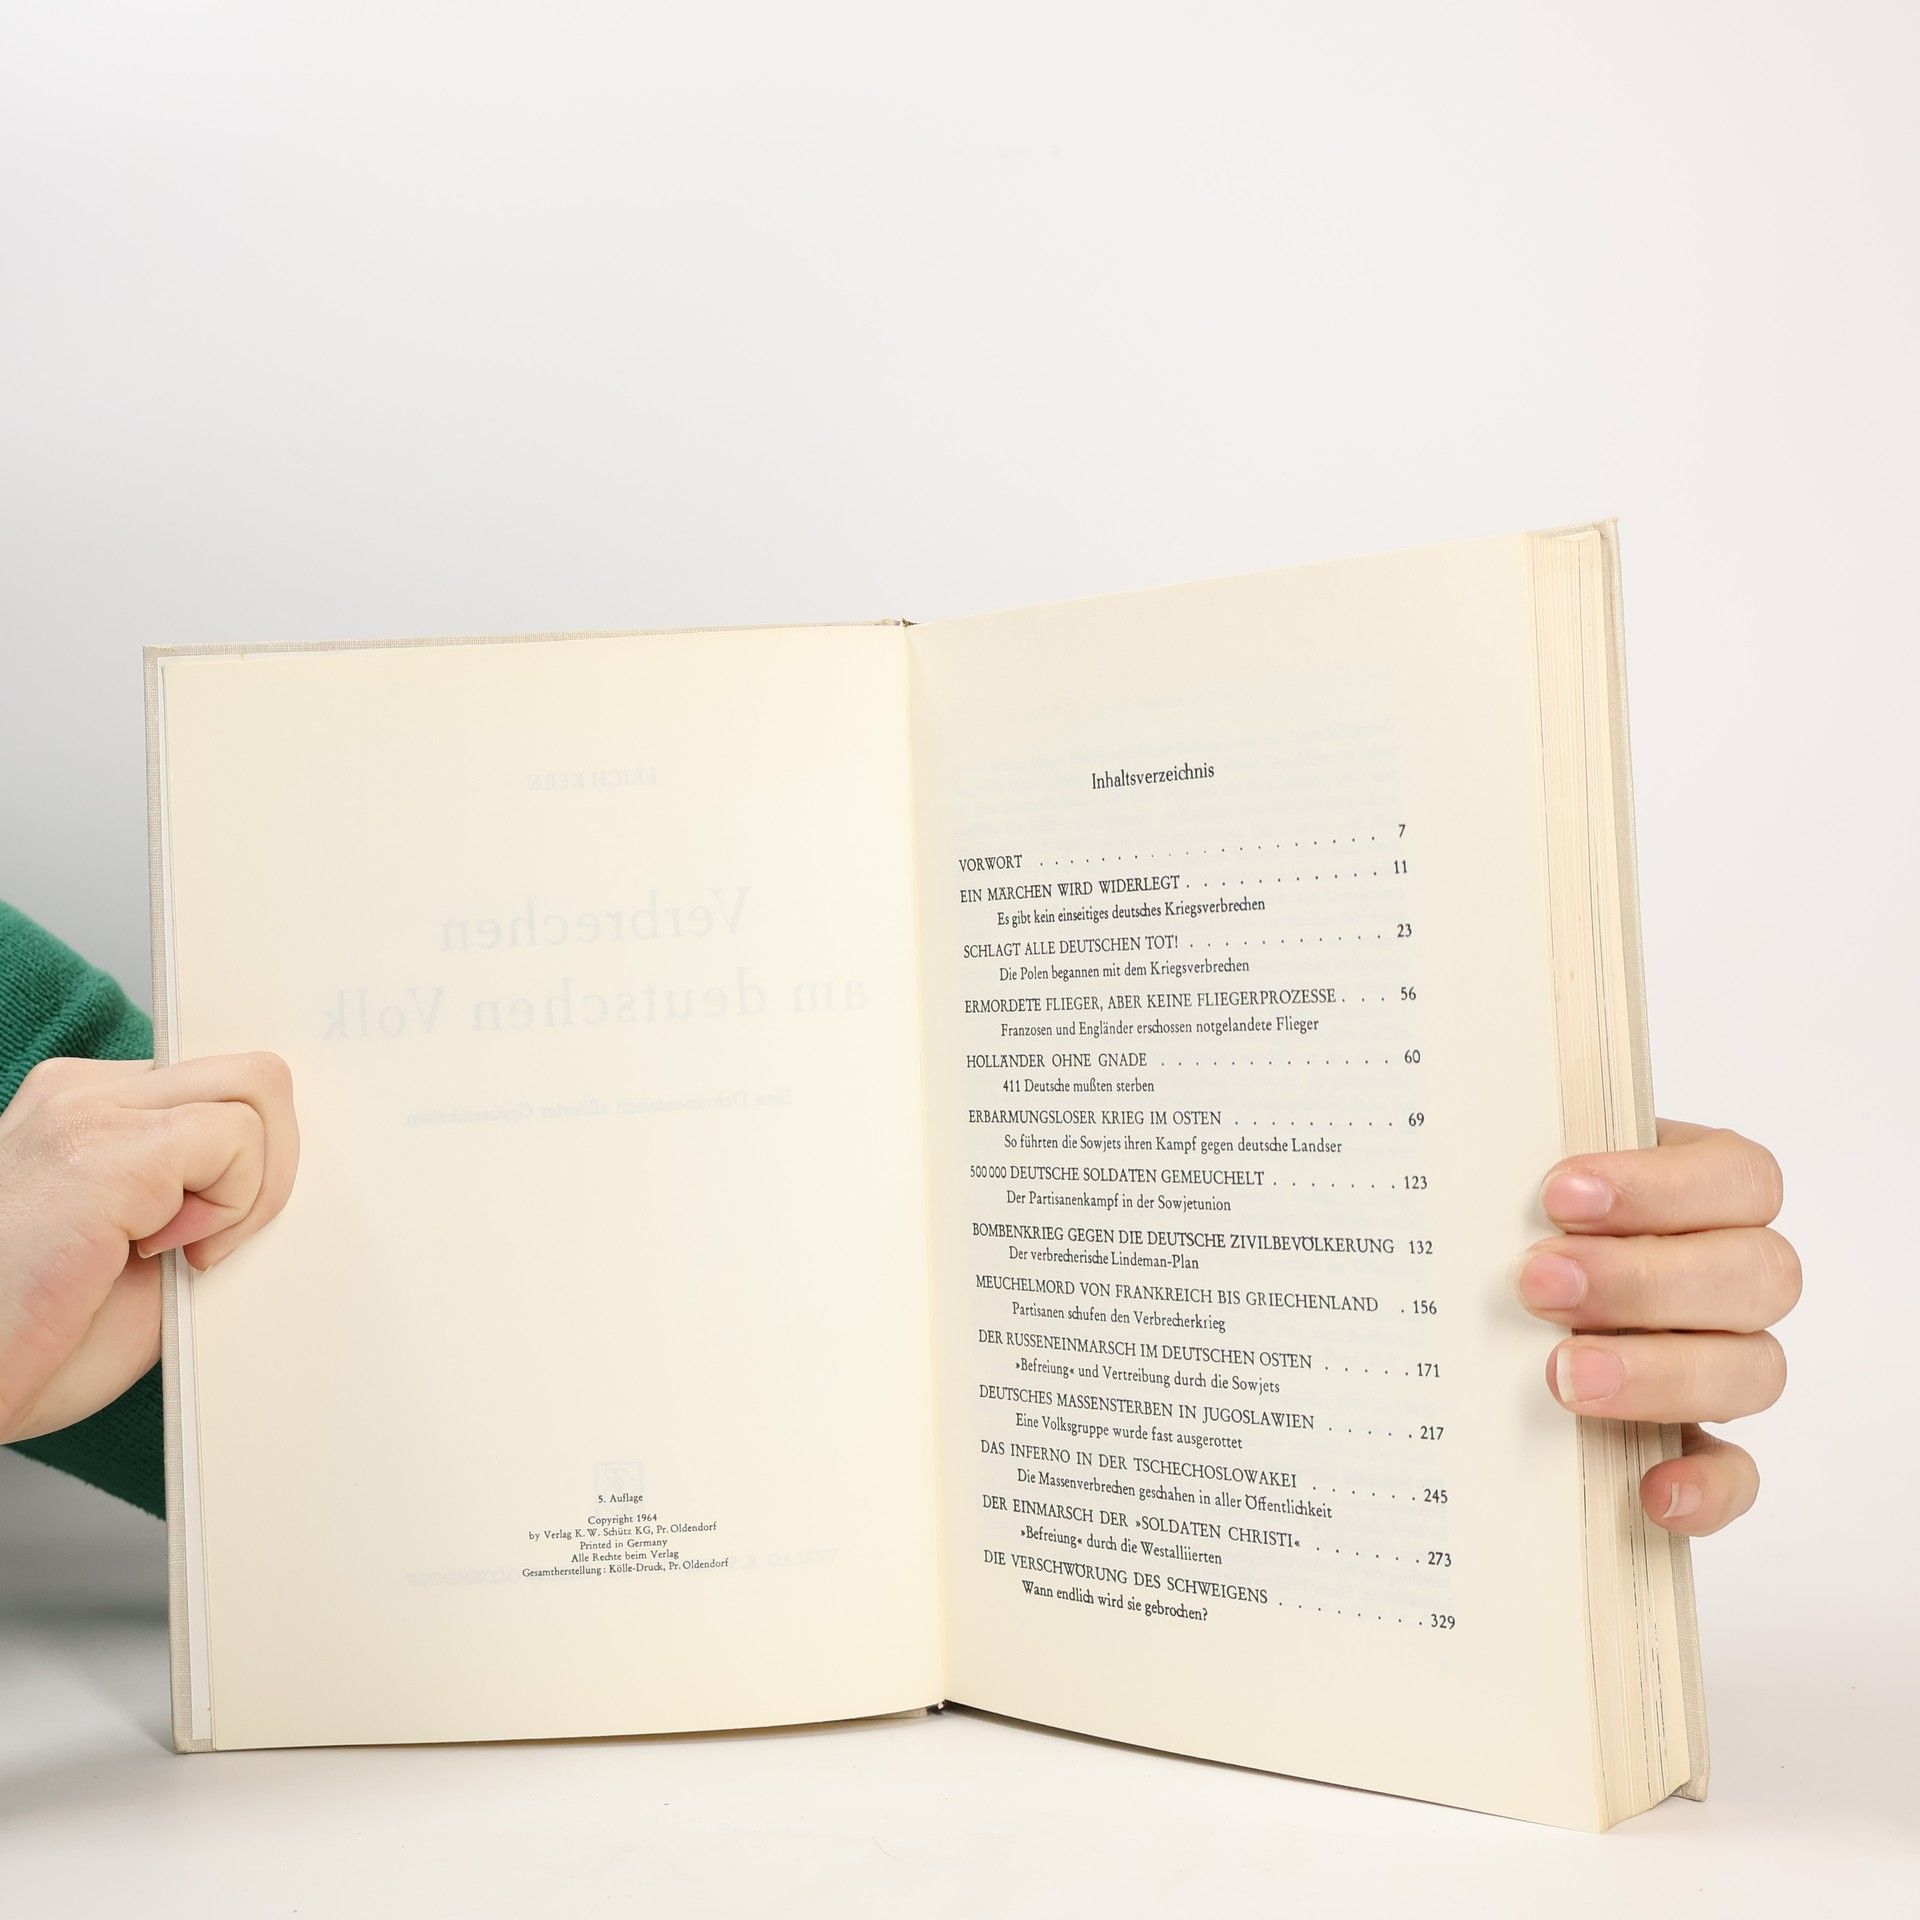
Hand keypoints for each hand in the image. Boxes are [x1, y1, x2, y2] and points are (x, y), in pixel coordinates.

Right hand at [0, 1053, 297, 1444]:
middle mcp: (82, 1093)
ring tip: (185, 1250)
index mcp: (92, 1107)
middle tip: (217, 1243)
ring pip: (256, 1090)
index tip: (221, 1224)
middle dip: (273, 1161)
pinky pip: (234, 1137)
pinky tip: (164, 1254)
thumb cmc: (38, 1340)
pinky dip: (232, 1205)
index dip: (255, 1153)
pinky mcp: (100, 1154)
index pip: (223, 1082)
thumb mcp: (143, 1247)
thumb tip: (289, 1173)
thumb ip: (200, 1191)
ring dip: (254, 1184)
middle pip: (253, 1075)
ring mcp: (86, 1111)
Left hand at [1515, 1120, 1794, 1535]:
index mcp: (1704, 1187)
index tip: (1557, 1195)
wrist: (1480, 1301)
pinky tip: (1652, 1491)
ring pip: (1754, 1368)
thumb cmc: (1504, 1216)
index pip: (1739, 1177)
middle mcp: (1731, 1274)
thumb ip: (1511, 1163)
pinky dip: (1707, 1486)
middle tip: (1536, 1286)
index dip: (1661, 1186)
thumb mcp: (1510, 1177)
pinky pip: (1737, 1472)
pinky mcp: (1700, 1442)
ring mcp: (1724, 1360)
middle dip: (1641, 1280)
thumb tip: (1448, 1165)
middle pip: (1758, 1273)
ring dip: (1661, 1374)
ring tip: (1563, 1376)